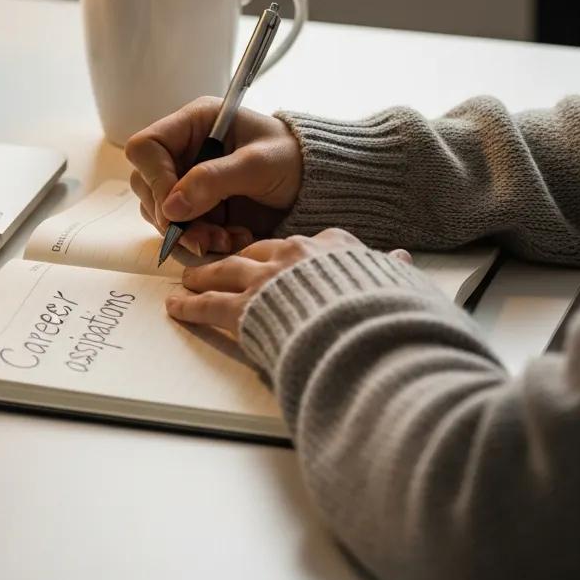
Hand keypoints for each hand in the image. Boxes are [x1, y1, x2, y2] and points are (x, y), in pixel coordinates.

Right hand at [125, 96, 302, 255]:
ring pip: (160, 214)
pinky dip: (203, 242)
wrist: (316, 184)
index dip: (154, 179)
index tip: (176, 209)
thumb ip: (214, 180)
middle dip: (173, 217)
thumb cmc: (292, 159)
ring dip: (189, 234)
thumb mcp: (258, 164)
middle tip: (205, 237)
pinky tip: (233, 240)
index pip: (146, 148)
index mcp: (193, 124)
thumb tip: (171, 207)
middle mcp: (183, 151)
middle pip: (147, 186)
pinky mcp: (197, 208)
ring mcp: (187, 181)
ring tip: (227, 239)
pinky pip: (181, 231)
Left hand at [165, 229, 410, 331]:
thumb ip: (391, 269)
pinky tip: (178, 307)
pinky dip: (190, 306)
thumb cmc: (386, 312)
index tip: (280, 258)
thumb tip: (402, 258)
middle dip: (235, 260)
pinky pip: (209, 304)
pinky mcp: (244, 309)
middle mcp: (293, 255)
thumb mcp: (397, 282)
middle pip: (254, 253)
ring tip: (189, 281)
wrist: (367, 334)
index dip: (288, 254)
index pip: (303, 245)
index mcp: (331, 247)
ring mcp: (265, 280)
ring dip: (204, 276)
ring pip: (224, 272)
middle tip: (219, 265)